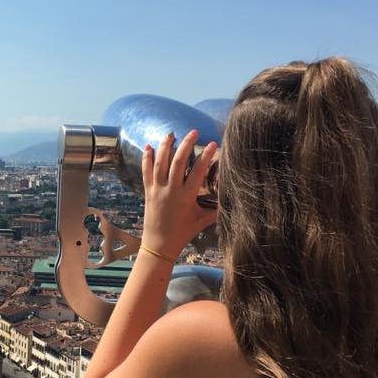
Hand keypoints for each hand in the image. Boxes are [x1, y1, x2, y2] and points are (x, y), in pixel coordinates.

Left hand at [140, 129, 217, 260]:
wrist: (159, 245)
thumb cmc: (182, 233)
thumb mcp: (201, 222)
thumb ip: (216, 211)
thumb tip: (231, 201)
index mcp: (186, 197)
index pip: (198, 171)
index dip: (206, 156)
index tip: (213, 144)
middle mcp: (171, 190)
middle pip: (178, 162)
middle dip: (186, 144)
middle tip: (193, 132)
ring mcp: (157, 190)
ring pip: (160, 163)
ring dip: (165, 146)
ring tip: (171, 133)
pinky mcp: (148, 191)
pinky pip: (146, 171)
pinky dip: (147, 158)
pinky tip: (149, 146)